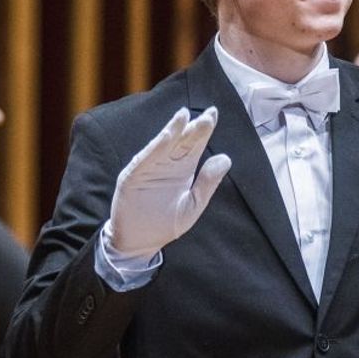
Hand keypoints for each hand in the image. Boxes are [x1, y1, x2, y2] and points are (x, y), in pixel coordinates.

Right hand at [104, 107, 231, 258]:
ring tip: (185, 116)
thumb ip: (208, 183)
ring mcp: (148, 168)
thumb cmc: (165, 225)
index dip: (203, 130)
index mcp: (182, 170)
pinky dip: (155, 146)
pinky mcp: (133, 176)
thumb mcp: (192, 206)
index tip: (213, 114)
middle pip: (182, 141)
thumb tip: (226, 158)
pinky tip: (167, 135)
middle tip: (208, 114)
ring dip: (173, 130)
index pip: (194, 145)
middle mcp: (166, 164)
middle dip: (194, 127)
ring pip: (163, 145)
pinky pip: (145, 158)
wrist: (139, 243)